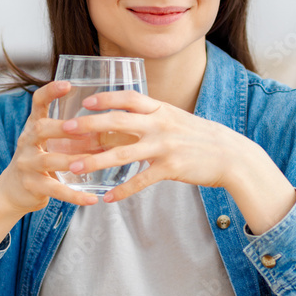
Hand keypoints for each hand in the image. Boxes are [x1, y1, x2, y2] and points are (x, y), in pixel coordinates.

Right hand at [0, 80, 100, 214]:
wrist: (13, 191)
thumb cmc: (41, 160)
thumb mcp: (49, 141)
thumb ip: (72, 132)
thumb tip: (112, 124)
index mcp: (33, 126)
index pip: (37, 102)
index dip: (50, 91)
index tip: (67, 83)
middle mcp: (27, 141)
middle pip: (41, 128)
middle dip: (63, 127)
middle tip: (86, 129)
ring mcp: (27, 164)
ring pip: (50, 160)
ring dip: (74, 161)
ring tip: (96, 162)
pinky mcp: (31, 186)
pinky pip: (55, 190)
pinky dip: (75, 196)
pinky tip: (92, 199)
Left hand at [60, 90, 242, 201]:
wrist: (230, 155)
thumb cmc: (200, 137)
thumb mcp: (175, 119)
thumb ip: (150, 118)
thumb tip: (121, 120)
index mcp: (160, 109)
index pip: (128, 97)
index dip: (105, 98)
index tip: (85, 101)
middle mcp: (160, 125)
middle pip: (118, 122)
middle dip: (89, 125)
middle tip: (65, 129)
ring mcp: (164, 147)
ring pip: (122, 154)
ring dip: (95, 161)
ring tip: (74, 168)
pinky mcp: (170, 168)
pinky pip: (140, 181)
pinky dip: (122, 190)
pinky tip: (107, 197)